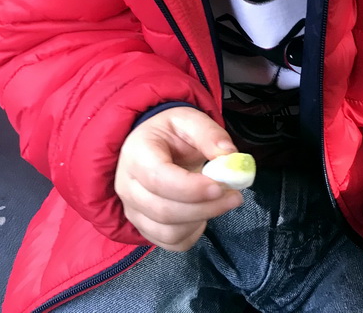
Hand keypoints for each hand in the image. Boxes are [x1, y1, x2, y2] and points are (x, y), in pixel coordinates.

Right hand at [115, 106, 242, 250]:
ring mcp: (133, 211)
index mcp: (136, 153)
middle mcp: (127, 186)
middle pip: (164, 210)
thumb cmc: (170, 132)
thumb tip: (229, 156)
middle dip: (204, 207)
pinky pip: (170, 242)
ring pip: (168, 232)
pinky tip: (203, 213)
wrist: (154, 145)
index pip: (158, 178)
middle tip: (234, 196)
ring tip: (221, 202)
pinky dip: (192, 233)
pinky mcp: (143, 227)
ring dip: (201, 220)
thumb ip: (209, 134)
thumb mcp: (189, 119)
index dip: (191, 188)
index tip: (220, 186)